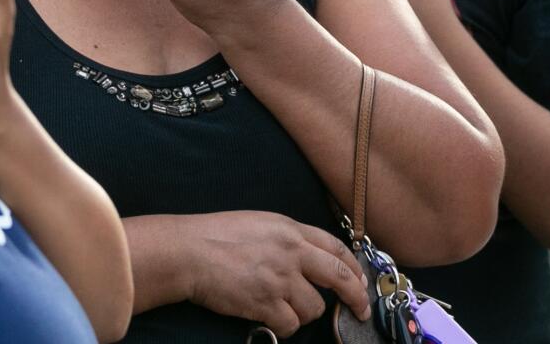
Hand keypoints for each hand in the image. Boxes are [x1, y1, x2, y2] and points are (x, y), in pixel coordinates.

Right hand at [185, 211, 369, 336]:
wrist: (189, 252)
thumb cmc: (215, 235)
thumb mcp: (259, 224)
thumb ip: (287, 239)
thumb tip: (308, 258)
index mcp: (290, 230)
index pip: (336, 248)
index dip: (354, 268)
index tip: (360, 281)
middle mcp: (291, 252)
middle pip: (340, 278)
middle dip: (356, 297)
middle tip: (360, 310)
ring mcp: (280, 279)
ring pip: (314, 307)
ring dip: (303, 312)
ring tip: (282, 306)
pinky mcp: (266, 303)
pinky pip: (291, 324)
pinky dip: (283, 325)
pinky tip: (269, 316)